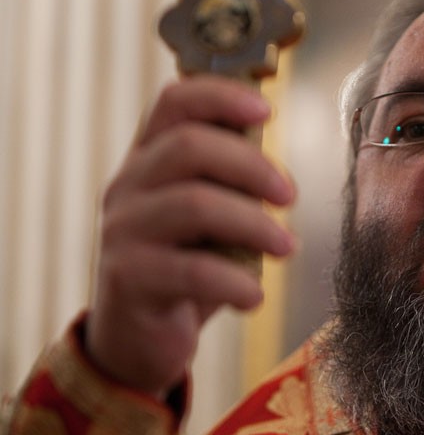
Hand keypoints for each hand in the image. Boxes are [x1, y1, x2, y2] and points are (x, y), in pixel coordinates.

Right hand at [86, 76, 295, 395]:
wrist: (137, 338)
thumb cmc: (185, 263)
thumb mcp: (208, 216)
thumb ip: (230, 186)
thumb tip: (279, 173)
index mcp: (148, 158)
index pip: (174, 101)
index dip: (221, 96)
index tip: (267, 111)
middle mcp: (127, 186)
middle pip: (188, 146)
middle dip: (252, 166)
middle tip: (290, 197)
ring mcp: (122, 231)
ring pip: (194, 205)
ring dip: (254, 224)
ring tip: (287, 248)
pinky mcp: (128, 278)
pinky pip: (192, 270)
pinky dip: (236, 282)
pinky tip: (256, 296)